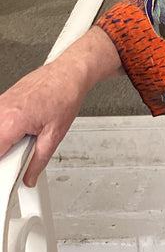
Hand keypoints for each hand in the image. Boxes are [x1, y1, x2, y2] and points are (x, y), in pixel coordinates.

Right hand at [0, 26, 121, 186]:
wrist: (70, 73)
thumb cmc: (65, 96)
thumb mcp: (54, 136)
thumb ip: (38, 161)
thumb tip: (29, 177)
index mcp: (10, 122)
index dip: (3, 168)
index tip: (9, 173)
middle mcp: (1, 111)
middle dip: (5, 153)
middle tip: (22, 153)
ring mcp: (0, 103)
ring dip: (5, 140)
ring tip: (24, 137)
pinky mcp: (3, 99)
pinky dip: (5, 129)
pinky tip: (22, 126)